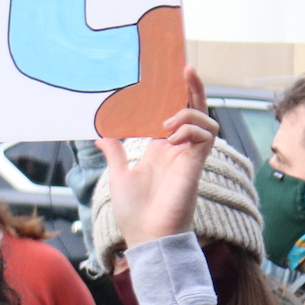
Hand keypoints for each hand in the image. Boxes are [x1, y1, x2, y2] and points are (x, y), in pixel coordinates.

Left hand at [99, 66, 216, 251]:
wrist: (146, 236)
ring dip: (189, 112)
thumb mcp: (118, 173)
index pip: (174, 113)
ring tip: (168, 122)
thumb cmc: (134, 211)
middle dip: (193, 88)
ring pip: (205, 120)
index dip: (174, 94)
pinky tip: (173, 136)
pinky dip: (192, 129)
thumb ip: (114, 151)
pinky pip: (205, 137)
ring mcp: (189, 156)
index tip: (167, 74)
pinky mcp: (195, 165)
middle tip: (185, 68)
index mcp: (160, 148)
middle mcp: (177, 148)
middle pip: (194, 110)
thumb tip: (98, 133)